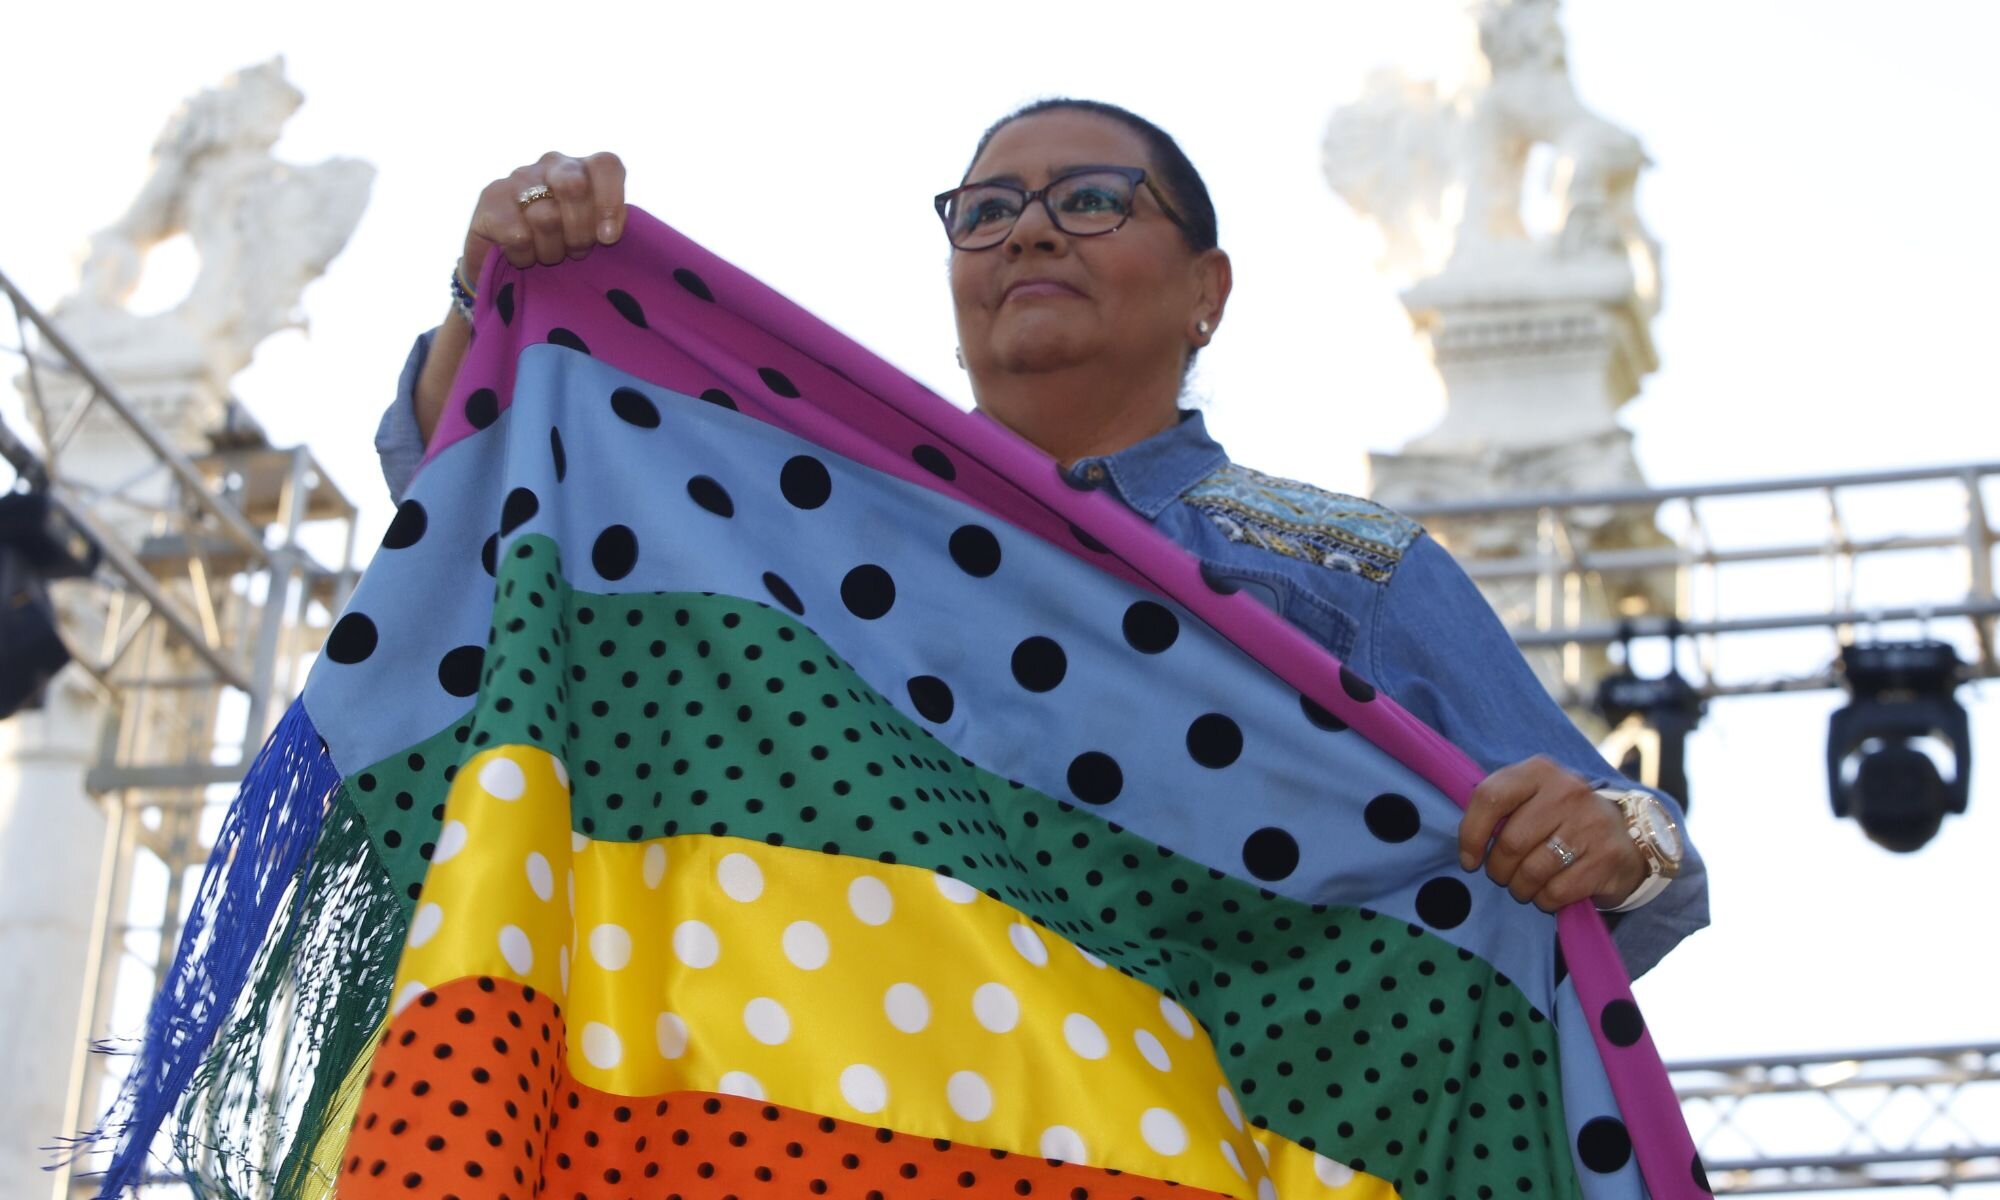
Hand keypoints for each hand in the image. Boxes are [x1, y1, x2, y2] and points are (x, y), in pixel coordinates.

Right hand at [461, 151, 627, 274]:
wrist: (505, 260)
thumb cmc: (560, 244)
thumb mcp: (592, 236)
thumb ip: (607, 227)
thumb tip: (607, 234)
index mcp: (585, 169)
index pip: (606, 165)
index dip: (610, 202)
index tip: (607, 238)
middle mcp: (553, 164)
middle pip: (575, 187)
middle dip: (579, 231)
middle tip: (575, 250)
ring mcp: (520, 177)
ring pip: (546, 217)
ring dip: (551, 249)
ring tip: (547, 252)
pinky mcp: (491, 196)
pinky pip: (518, 236)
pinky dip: (524, 256)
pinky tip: (522, 254)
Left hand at [1456, 756, 1645, 912]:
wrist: (1624, 837)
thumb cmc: (1560, 819)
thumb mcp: (1530, 799)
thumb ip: (1500, 809)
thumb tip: (1468, 845)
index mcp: (1540, 771)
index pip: (1490, 797)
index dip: (1471, 834)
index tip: (1470, 859)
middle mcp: (1568, 791)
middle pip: (1511, 842)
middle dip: (1498, 869)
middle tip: (1502, 876)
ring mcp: (1591, 823)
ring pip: (1532, 871)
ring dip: (1520, 887)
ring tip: (1524, 886)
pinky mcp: (1607, 857)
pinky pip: (1556, 891)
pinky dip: (1545, 900)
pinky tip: (1548, 893)